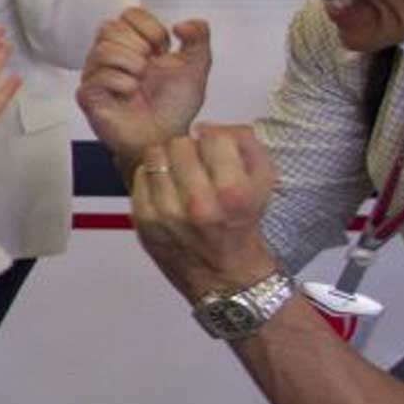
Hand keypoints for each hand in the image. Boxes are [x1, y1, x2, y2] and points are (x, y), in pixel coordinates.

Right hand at [77, 7, 211, 172]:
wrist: (166, 136)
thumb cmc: (174, 105)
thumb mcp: (197, 65)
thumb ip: (199, 36)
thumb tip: (181, 24)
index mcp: (133, 43)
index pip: (129, 14)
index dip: (149, 28)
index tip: (162, 49)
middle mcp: (110, 56)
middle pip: (110, 28)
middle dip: (138, 46)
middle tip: (150, 67)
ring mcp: (96, 75)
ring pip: (102, 50)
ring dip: (130, 64)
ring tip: (141, 81)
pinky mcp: (88, 96)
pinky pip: (97, 77)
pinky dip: (120, 83)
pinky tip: (130, 93)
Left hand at [131, 124, 280, 298]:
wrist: (225, 277)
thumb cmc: (243, 226)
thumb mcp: (264, 184)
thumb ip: (246, 144)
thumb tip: (209, 126)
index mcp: (232, 194)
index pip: (212, 136)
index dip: (214, 141)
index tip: (216, 152)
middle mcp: (198, 205)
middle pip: (179, 143)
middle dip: (189, 149)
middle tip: (196, 164)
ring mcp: (166, 215)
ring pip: (154, 156)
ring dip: (167, 160)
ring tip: (179, 175)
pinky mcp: (144, 223)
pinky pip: (139, 177)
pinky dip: (151, 177)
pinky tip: (166, 190)